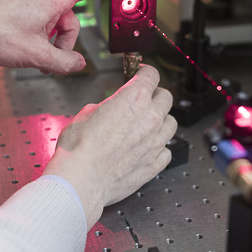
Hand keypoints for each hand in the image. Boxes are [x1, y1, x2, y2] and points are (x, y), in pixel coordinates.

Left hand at [0, 0, 143, 73]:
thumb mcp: (35, 56)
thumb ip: (63, 63)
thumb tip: (77, 66)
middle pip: (73, 16)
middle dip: (66, 40)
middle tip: (49, 60)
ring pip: (56, 19)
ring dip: (51, 39)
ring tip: (32, 54)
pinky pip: (41, 16)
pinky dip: (40, 32)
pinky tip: (23, 44)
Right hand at [44, 65, 175, 228]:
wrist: (81, 179)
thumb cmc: (79, 148)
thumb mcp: (86, 113)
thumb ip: (106, 107)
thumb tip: (109, 109)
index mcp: (134, 98)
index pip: (152, 75)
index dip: (145, 72)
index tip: (143, 74)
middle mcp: (150, 118)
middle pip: (166, 97)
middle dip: (155, 95)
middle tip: (145, 100)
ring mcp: (156, 142)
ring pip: (172, 123)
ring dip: (162, 121)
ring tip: (148, 125)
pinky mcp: (155, 164)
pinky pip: (166, 150)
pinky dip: (159, 148)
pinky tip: (147, 149)